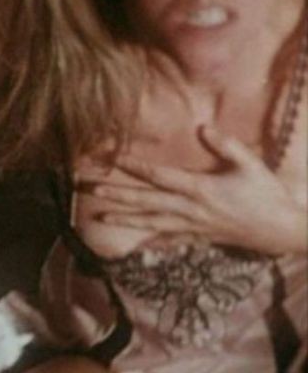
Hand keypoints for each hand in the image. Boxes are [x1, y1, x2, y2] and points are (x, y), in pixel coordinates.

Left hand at [92, 125, 306, 255]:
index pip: (159, 176)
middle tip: (92, 189)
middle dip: (117, 195)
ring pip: (150, 224)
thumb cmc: (266, 194)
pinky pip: (168, 241)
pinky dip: (149, 242)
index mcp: (199, 189)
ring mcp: (191, 227)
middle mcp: (189, 210)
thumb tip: (203, 127)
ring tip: (101, 217)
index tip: (114, 159)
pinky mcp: (197, 239)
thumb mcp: (250, 164)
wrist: (280, 231)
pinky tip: (132, 245)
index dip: (135, 166)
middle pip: (146, 201)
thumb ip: (226, 145)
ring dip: (124, 219)